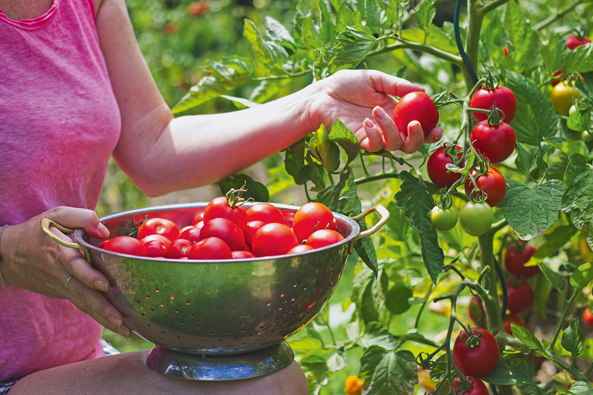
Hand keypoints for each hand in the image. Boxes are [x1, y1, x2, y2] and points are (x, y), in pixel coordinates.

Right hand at [1, 207, 129, 336]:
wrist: (7, 254)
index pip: (76, 266)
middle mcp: (61, 273)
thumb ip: (82, 217)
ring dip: (104, 317)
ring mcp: (60, 286)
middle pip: (83, 293)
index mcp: (60, 252)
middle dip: (103, 309)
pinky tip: (114, 321)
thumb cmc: (36, 231)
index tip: (105, 284)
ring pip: (83, 303)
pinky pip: (81, 303)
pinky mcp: (61, 293)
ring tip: (125, 329)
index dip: (89, 276)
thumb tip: (104, 232)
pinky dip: (97, 313)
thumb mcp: (56, 216)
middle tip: (122, 321)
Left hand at [307, 69, 442, 153]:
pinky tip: (366, 122)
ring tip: (375, 111)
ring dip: (391, 129)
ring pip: (395, 145)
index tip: (438, 127)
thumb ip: (397, 86)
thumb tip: (423, 90)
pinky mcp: (360, 142)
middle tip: (415, 125)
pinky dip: (375, 136)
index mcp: (395, 112)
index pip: (417, 126)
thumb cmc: (346, 84)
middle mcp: (388, 127)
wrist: (322, 94)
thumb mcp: (375, 79)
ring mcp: (375, 136)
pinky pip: (375, 147)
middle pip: (410, 143)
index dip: (430, 130)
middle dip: (418, 138)